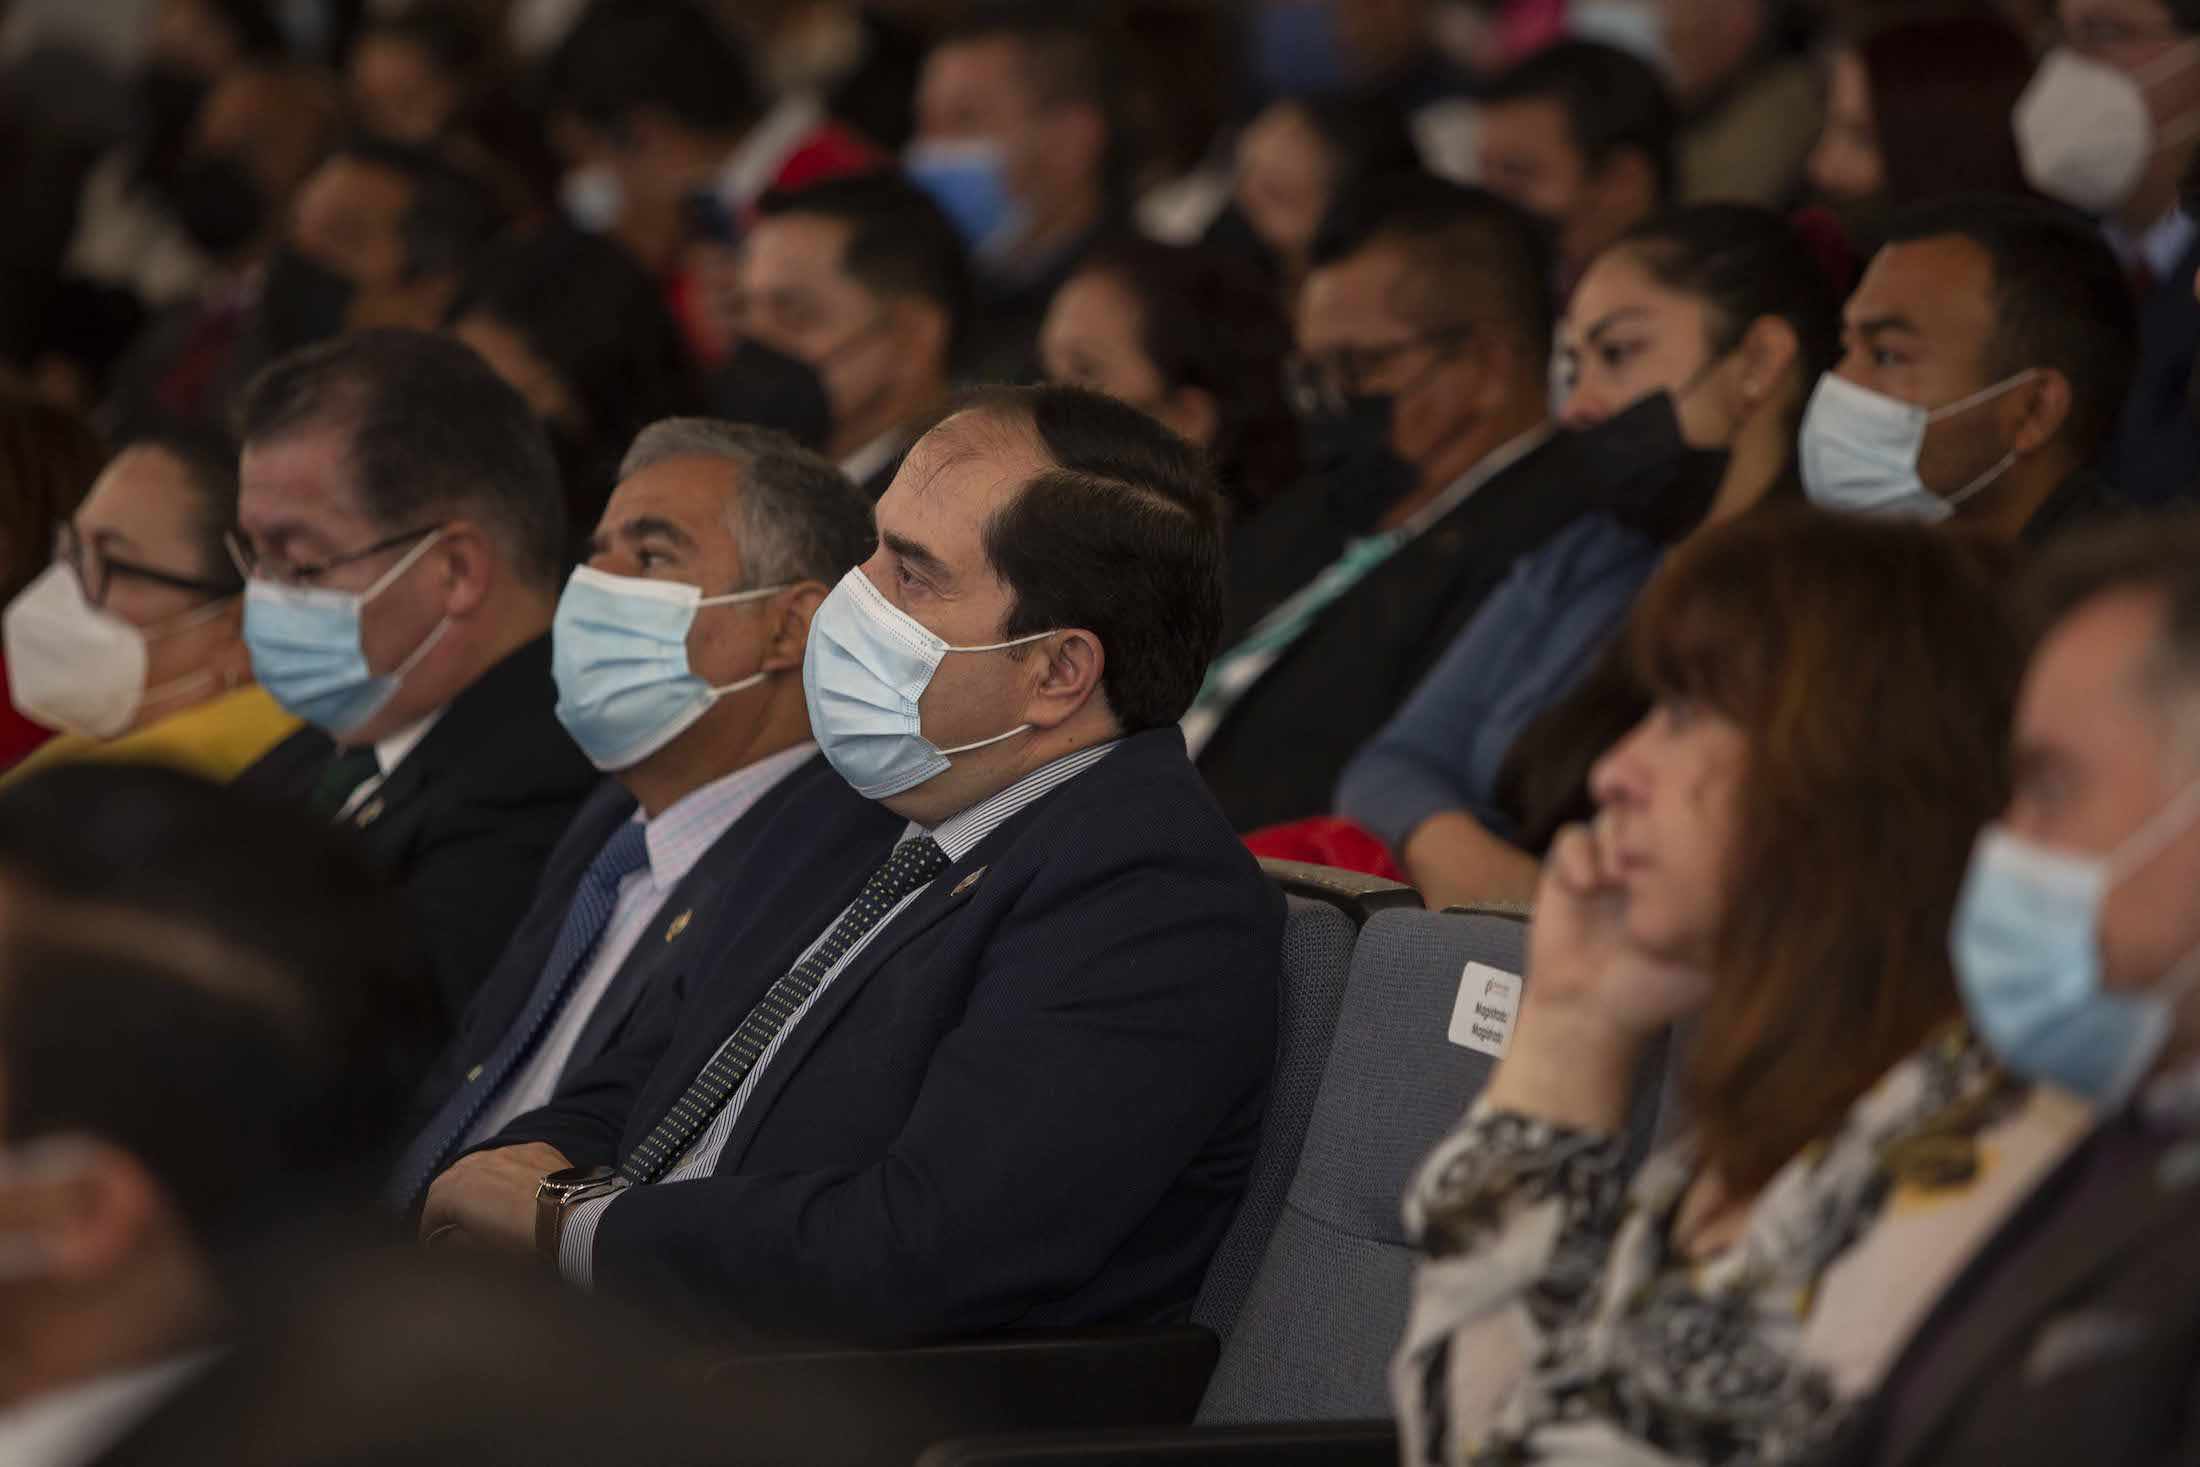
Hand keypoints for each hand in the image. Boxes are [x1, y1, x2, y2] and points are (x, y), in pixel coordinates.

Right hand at [417, 1143, 571, 1255]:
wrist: (573, 1221)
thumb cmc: (520, 1242)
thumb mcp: (478, 1252)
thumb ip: (453, 1243)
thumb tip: (444, 1241)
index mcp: (452, 1190)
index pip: (431, 1212)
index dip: (431, 1233)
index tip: (435, 1247)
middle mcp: (474, 1162)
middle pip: (453, 1183)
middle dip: (452, 1205)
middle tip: (457, 1227)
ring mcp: (506, 1150)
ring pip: (482, 1167)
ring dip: (479, 1186)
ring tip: (489, 1209)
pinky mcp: (535, 1148)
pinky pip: (512, 1161)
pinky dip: (508, 1175)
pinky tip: (520, 1193)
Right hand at [1526, 821, 1713, 1038]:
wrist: (1588, 1011)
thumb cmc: (1652, 989)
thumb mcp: (1704, 959)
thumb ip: (1717, 912)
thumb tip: (1731, 862)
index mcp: (1689, 878)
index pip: (1698, 825)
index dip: (1690, 823)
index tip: (1682, 844)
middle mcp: (1652, 863)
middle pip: (1655, 806)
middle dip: (1650, 826)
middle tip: (1644, 864)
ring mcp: (1610, 862)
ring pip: (1617, 814)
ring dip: (1617, 841)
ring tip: (1618, 882)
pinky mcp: (1570, 869)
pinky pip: (1574, 835)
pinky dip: (1581, 856)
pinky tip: (1587, 888)